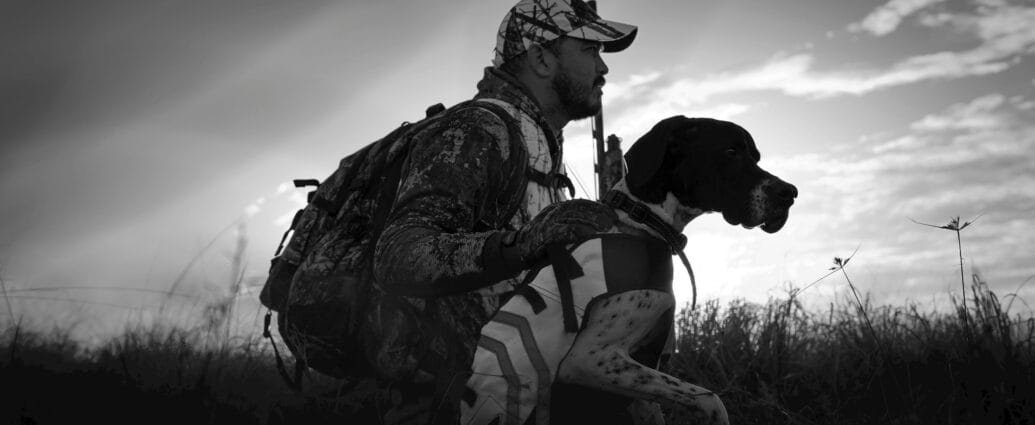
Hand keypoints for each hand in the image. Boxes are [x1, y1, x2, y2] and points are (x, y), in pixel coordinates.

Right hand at [481, 199, 616, 275]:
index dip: (596, 207)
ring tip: (604, 228)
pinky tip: (587, 236)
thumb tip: (596, 228)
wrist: (518, 250)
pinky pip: (562, 230)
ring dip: (590, 223)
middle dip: (596, 214)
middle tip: (611, 221)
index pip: (580, 203)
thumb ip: (572, 225)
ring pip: (572, 218)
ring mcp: (547, 221)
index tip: (611, 213)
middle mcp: (552, 211)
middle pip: (578, 209)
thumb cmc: (541, 243)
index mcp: (556, 208)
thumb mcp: (557, 229)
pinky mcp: (543, 233)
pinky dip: (576, 232)